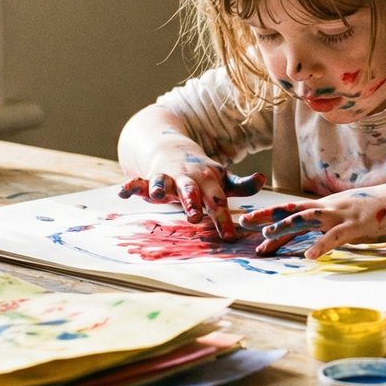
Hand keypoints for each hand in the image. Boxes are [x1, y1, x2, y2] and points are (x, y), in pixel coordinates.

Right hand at [119, 154, 263, 240]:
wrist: (174, 149)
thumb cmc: (203, 172)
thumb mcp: (222, 178)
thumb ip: (241, 184)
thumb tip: (263, 180)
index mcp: (208, 182)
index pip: (217, 202)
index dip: (223, 219)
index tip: (229, 236)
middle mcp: (187, 179)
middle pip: (190, 191)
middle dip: (191, 202)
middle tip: (194, 216)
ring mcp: (167, 177)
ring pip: (162, 182)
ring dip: (159, 187)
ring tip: (156, 195)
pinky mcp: (149, 178)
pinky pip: (138, 181)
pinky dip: (130, 185)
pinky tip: (122, 192)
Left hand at [237, 187, 385, 258]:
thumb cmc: (381, 209)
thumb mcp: (352, 214)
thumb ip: (334, 222)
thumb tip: (320, 233)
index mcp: (328, 205)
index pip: (294, 210)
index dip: (271, 216)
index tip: (250, 223)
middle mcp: (330, 207)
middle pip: (292, 210)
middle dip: (267, 217)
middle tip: (243, 223)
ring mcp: (343, 215)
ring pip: (308, 219)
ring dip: (286, 228)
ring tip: (267, 238)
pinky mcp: (358, 225)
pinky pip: (336, 237)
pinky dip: (321, 246)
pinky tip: (309, 256)